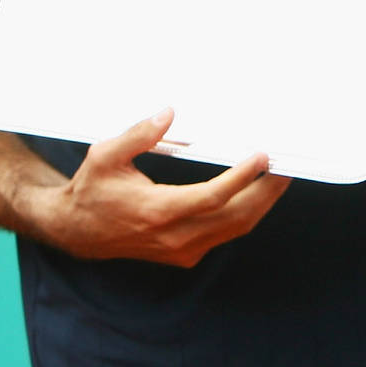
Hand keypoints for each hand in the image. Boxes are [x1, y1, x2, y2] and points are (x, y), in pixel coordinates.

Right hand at [30, 110, 289, 266]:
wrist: (77, 231)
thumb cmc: (92, 190)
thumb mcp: (105, 156)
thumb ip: (137, 135)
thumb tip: (168, 113)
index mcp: (157, 212)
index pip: (211, 198)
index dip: (241, 178)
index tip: (262, 157)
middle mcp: (174, 237)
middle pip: (235, 217)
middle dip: (266, 190)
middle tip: (288, 164)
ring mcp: (182, 250)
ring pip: (236, 228)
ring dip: (262, 202)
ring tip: (281, 175)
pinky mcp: (185, 253)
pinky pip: (226, 234)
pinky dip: (246, 213)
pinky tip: (257, 192)